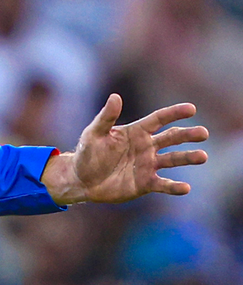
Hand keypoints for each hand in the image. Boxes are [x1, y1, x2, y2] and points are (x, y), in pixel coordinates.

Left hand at [42, 94, 207, 204]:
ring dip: (188, 158)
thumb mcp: (94, 133)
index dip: (175, 113)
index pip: (160, 119)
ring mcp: (148, 165)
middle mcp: (147, 147)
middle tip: (203, 133)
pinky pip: (163, 184)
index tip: (191, 109)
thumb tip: (115, 96)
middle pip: (172, 138)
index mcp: (137, 131)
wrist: (81, 180)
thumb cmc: (88, 153)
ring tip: (202, 156)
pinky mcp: (145, 183)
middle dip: (188, 135)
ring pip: (173, 160)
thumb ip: (106, 117)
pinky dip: (174, 187)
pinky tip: (185, 188)